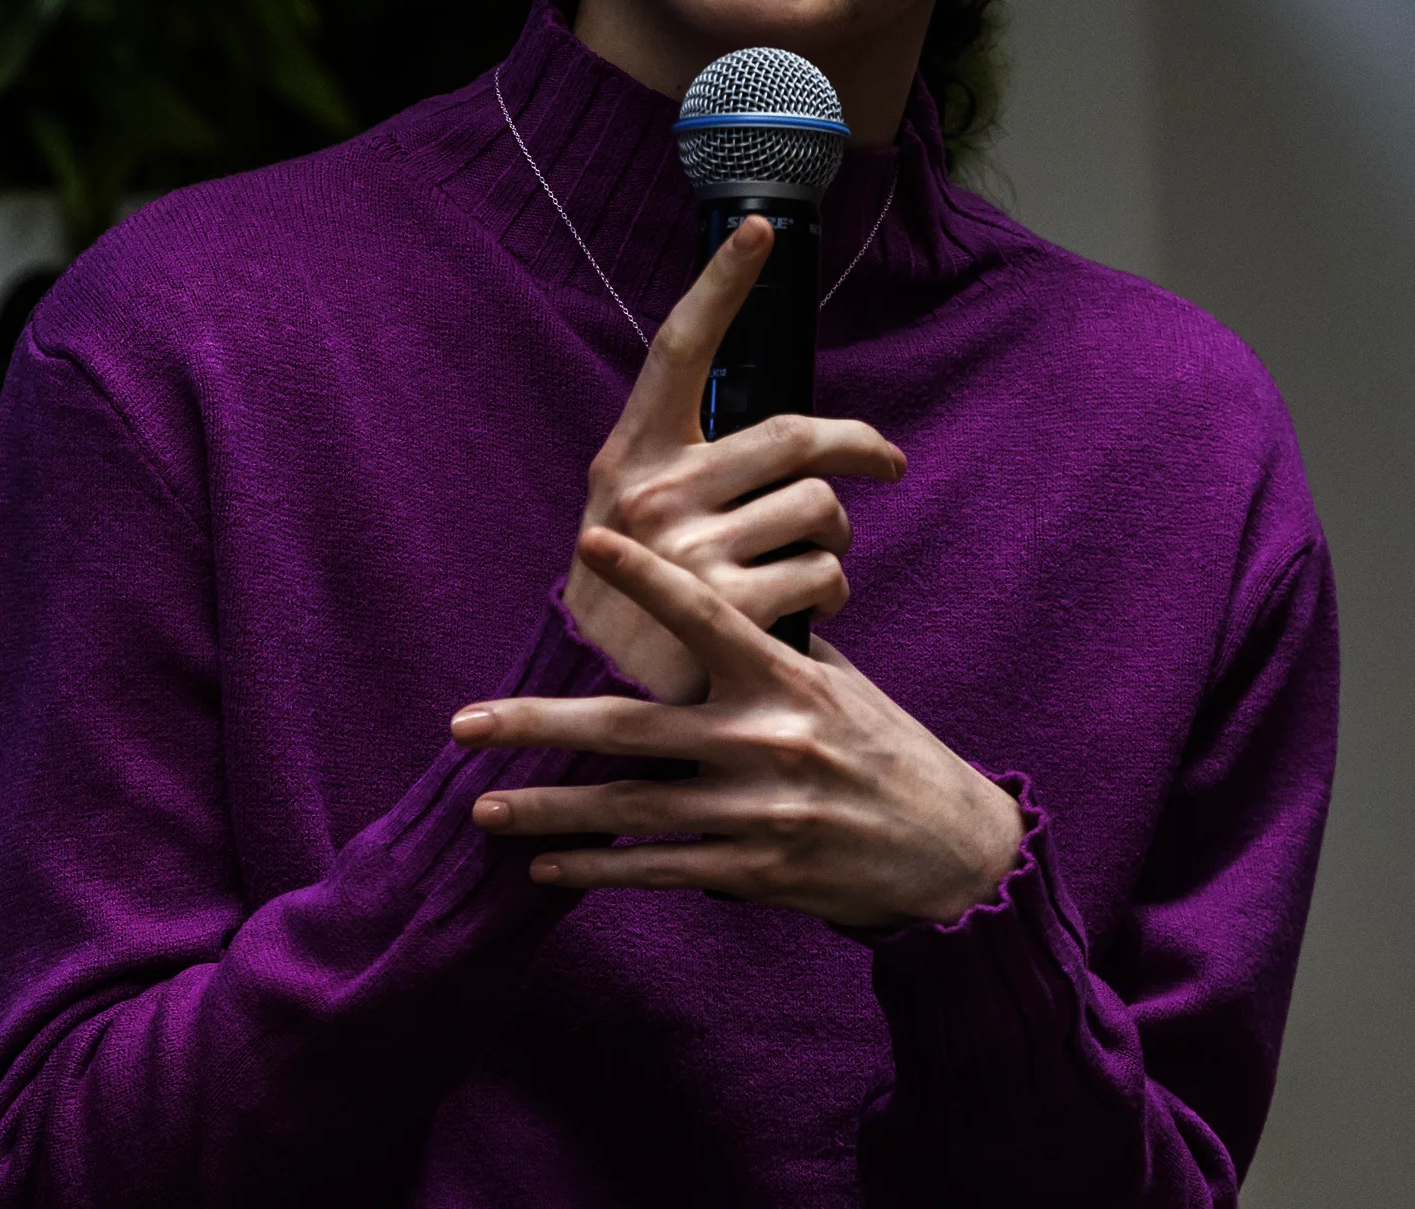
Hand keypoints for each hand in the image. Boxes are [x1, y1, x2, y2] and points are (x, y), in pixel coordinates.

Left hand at [458, 528, 1025, 928]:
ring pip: (631, 811)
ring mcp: (760, 813)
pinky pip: (660, 872)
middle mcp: (768, 741)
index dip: (646, 578)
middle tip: (464, 724)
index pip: (707, 614)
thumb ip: (767, 650)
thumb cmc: (883, 749)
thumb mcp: (837, 683)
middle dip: (539, 728)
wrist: (949, 848)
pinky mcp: (758, 873)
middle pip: (631, 730)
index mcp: (788, 679)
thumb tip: (698, 605)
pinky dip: (598, 871)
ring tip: (483, 808)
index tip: (589, 540)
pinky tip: (545, 868)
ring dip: (549, 813)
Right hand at [566, 216, 905, 703]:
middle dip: (861, 448)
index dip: (720, 286)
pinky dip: (834, 592)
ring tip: (814, 563)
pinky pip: (826, 575)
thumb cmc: (636, 595)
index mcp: (631, 455)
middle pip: (795, 436)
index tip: (758, 227)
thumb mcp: (635, 517)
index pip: (679, 352)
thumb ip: (695, 470)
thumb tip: (802, 445)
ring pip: (821, 510)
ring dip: (839, 537)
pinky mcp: (727, 610)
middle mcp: (655, 492)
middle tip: (890, 463)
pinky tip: (804, 612)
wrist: (596, 699)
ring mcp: (689, 552)